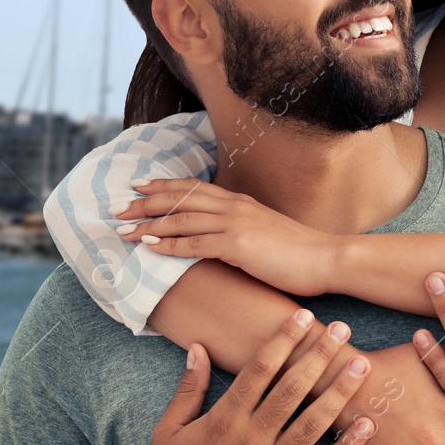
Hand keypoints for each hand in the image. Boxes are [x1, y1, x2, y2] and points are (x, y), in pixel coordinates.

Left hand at [111, 179, 336, 296]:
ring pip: (182, 218)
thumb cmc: (300, 252)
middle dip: (146, 202)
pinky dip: (169, 243)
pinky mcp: (239, 245)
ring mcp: (237, 224)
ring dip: (149, 224)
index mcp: (241, 202)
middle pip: (181, 198)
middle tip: (118, 208)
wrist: (327, 258)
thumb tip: (221, 238)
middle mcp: (235, 207)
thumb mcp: (266, 233)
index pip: (194, 188)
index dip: (164, 186)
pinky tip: (150, 245)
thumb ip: (242, 230)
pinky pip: (195, 243)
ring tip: (124, 230)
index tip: (138, 187)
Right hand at [131, 310, 372, 444]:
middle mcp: (249, 441)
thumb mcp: (168, 432)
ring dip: (339, 394)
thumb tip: (198, 347)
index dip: (283, 341)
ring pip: (312, 424)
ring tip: (361, 366)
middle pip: (291, 390)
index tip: (303, 316)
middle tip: (343, 328)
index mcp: (223, 421)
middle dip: (318, 356)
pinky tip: (367, 425)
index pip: (258, 371)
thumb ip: (188, 389)